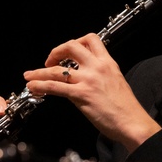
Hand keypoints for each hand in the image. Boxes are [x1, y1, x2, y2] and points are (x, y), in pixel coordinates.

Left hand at [23, 33, 160, 150]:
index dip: (76, 42)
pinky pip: (55, 87)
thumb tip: (86, 75)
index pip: (90, 39)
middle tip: (49, 61)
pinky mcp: (81, 95)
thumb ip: (101, 74)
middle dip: (55, 51)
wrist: (132, 122)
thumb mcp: (116, 81)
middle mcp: (97, 67)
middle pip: (71, 46)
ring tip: (29, 76)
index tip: (68, 52)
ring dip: (39, 72)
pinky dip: (40, 85)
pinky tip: (33, 87)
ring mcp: (88, 80)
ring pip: (57, 69)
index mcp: (108, 63)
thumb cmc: (126, 108)